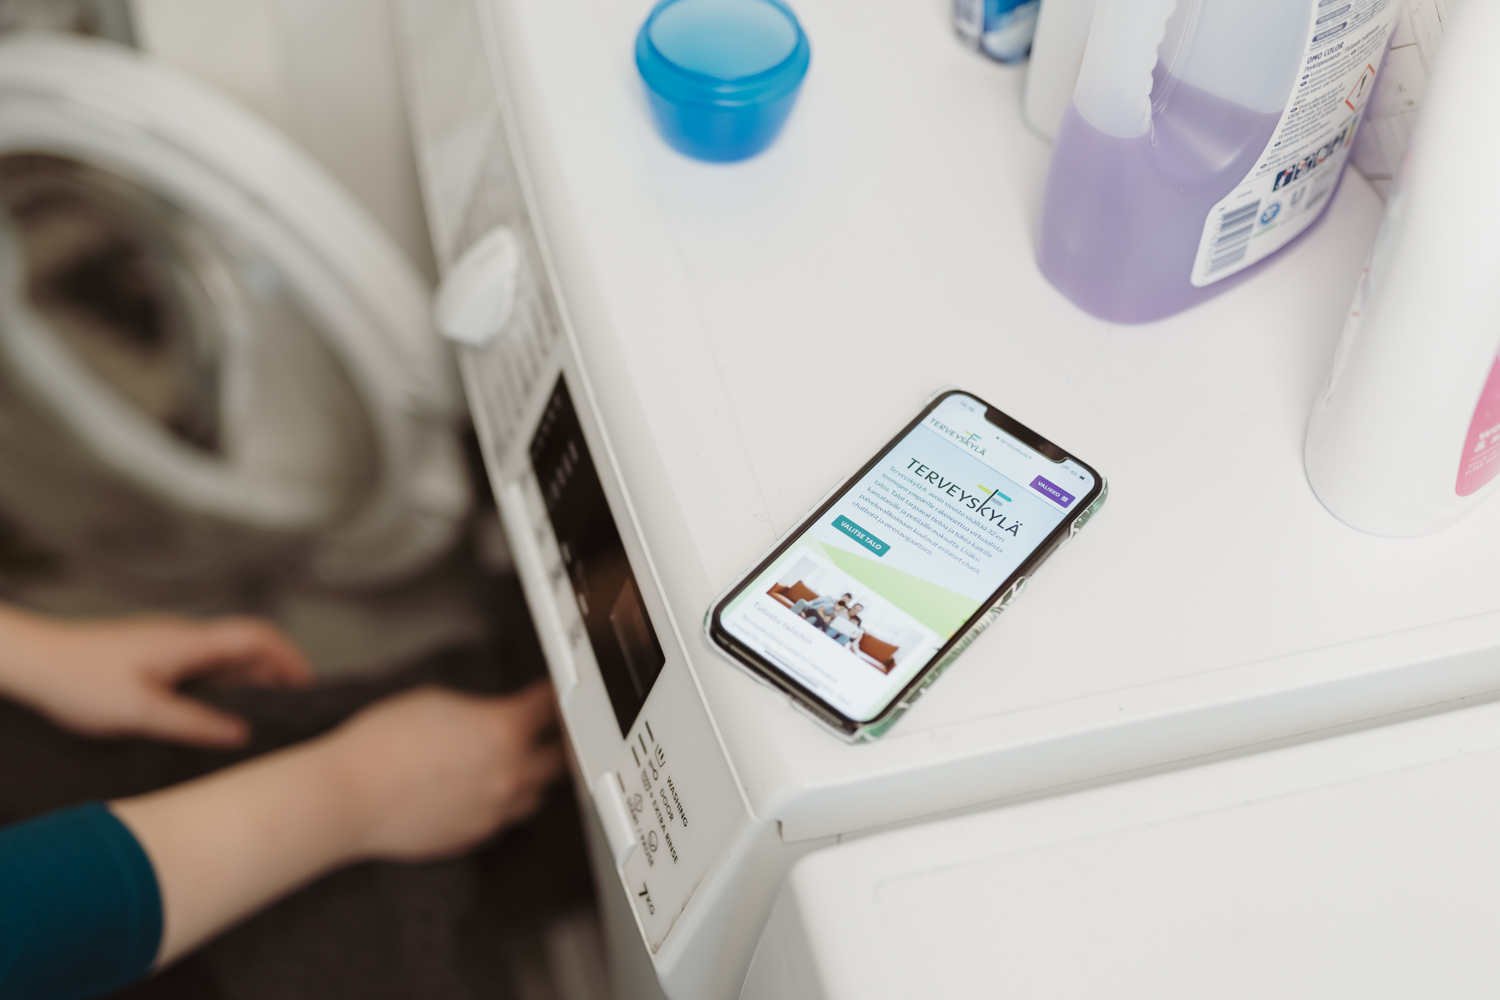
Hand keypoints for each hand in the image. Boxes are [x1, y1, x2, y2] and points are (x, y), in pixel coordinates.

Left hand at [0, 609, 312, 746]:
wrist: (31, 660)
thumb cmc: (76, 679)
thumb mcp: (140, 712)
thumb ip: (194, 724)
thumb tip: (239, 733)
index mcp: (189, 643)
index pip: (258, 637)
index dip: (290, 658)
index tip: (307, 685)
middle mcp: (184, 636)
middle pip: (248, 644)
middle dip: (277, 670)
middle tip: (290, 706)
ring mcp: (168, 643)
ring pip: (224, 655)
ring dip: (250, 677)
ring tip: (260, 712)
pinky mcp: (153, 653)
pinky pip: (202, 663)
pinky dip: (223, 681)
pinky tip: (214, 710)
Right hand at [325, 681, 565, 861]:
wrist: (351, 795)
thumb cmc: (383, 744)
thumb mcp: (438, 700)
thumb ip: (479, 710)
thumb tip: (489, 718)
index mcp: (505, 731)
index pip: (550, 707)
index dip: (555, 695)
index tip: (556, 693)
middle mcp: (509, 774)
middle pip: (560, 759)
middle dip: (560, 741)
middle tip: (556, 730)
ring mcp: (493, 811)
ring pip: (534, 795)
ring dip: (533, 778)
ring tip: (523, 763)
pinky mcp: (472, 837)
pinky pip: (501, 819)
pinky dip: (499, 804)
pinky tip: (483, 792)